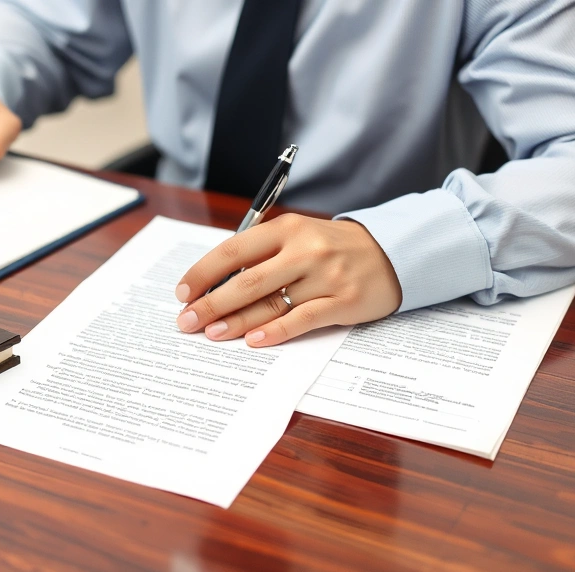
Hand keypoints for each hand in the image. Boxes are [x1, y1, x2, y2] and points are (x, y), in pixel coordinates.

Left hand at [174, 214, 401, 346]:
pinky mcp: (343, 302)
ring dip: (235, 321)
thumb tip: (213, 287)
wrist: (391, 252)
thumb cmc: (329, 248)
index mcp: (286, 228)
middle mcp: (304, 250)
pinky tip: (252, 340)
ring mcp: (325, 277)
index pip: (233, 251)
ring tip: (211, 334)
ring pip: (270, 303)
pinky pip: (302, 320)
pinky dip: (274, 331)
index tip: (183, 293)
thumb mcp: (295, 237)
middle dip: (211, 303)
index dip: (203, 273)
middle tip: (187, 321)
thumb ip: (260, 255)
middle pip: (247, 281)